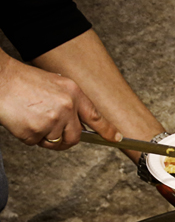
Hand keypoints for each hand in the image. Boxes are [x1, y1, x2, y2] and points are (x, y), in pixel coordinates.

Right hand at [0, 53, 120, 149]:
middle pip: (75, 137)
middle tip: (51, 131)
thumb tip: (79, 121)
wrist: (0, 79)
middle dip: (65, 140)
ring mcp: (52, 120)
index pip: (96, 117)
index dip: (108, 130)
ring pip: (55, 142)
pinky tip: (21, 120)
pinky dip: (28, 136)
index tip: (116, 138)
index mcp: (73, 93)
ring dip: (44, 136)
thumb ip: (70, 102)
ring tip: (31, 118)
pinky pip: (36, 142)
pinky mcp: (35, 131)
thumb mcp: (55, 85)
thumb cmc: (23, 81)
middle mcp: (67, 107)